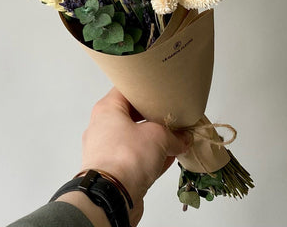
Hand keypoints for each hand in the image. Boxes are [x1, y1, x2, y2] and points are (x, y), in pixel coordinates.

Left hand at [79, 87, 190, 224]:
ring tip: (175, 140)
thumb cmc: (126, 157)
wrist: (112, 196)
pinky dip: (150, 157)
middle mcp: (103, 127)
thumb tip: (184, 138)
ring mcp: (106, 150)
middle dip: (154, 119)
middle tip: (172, 118)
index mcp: (107, 109)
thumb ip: (174, 135)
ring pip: (134, 139)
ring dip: (155, 140)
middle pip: (132, 115)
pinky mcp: (113, 170)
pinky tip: (168, 158)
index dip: (146, 91)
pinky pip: (135, 158)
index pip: (127, 90)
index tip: (162, 94)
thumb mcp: (157, 136)